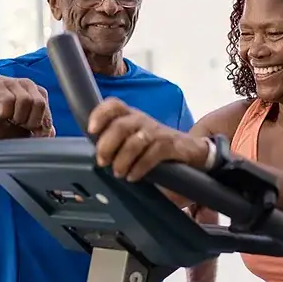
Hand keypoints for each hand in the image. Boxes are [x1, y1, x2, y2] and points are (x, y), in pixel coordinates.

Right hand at [0, 73, 54, 135]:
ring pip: (26, 101)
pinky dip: (6, 112)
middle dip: (31, 120)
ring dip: (19, 116)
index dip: (42, 124)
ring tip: (10, 120)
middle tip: (20, 126)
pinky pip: (9, 100)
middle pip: (40, 104)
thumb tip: (50, 133)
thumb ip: (36, 125)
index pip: (46, 109)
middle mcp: (27, 85)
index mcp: (36, 92)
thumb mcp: (20, 118)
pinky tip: (0, 116)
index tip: (34, 133)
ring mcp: (12, 84)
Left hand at [86, 97, 207, 181]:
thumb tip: (96, 155)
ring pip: (135, 141)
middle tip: (103, 162)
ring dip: (122, 160)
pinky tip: (133, 176)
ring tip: (118, 173)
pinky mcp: (171, 144)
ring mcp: (157, 131)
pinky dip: (139, 167)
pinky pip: (152, 154)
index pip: (114, 105)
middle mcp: (143, 120)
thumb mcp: (134, 140)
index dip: (100, 114)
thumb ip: (116, 142)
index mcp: (131, 116)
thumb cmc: (156, 147)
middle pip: (121, 125)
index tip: (91, 130)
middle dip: (107, 145)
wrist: (191, 151)